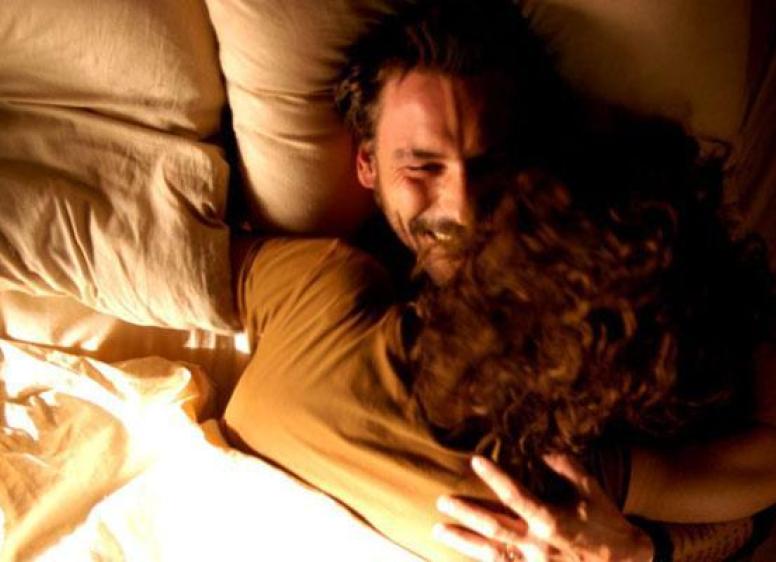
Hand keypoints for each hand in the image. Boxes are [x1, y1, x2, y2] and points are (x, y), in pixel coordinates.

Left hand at [433, 455, 653, 560]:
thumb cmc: (607, 524)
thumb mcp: (591, 491)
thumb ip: (566, 467)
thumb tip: (543, 448)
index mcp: (551, 519)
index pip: (515, 495)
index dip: (495, 477)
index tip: (476, 461)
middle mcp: (538, 544)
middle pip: (493, 526)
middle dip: (465, 513)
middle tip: (442, 503)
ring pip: (490, 552)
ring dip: (463, 541)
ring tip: (439, 530)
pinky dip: (481, 561)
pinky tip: (463, 556)